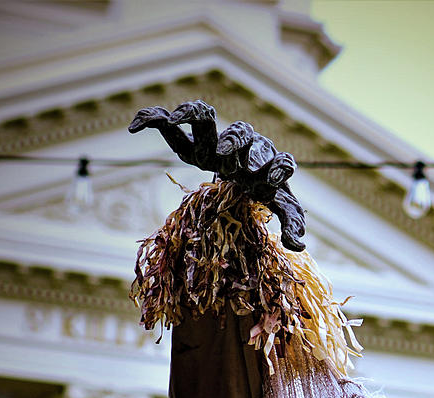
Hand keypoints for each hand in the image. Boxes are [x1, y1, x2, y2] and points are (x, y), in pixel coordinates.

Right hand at [128, 100, 305, 250]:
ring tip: (177, 118)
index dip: (277, 168)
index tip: (271, 180)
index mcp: (267, 161)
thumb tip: (298, 246)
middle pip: (241, 134)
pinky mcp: (196, 140)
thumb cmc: (267, 188)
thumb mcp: (282, 206)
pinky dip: (154, 118)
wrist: (252, 170)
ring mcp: (217, 140)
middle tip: (227, 155)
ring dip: (192, 115)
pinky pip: (172, 124)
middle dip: (234, 142)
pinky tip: (135, 126)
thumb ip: (293, 223)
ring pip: (205, 117)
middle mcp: (245, 145)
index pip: (278, 160)